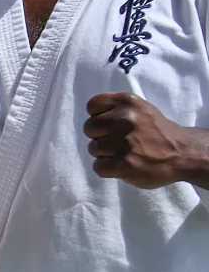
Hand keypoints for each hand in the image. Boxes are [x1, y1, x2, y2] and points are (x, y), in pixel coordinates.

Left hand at [84, 93, 208, 188]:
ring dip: (104, 153)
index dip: (97, 116)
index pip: (92, 106)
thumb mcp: (140, 109)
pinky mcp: (124, 165)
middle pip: (89, 128)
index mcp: (128, 102)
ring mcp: (124, 143)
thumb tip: (92, 116)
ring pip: (92, 148)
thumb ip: (117, 108)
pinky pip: (98, 166)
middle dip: (99, 136)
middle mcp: (125, 119)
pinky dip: (107, 168)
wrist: (182, 153)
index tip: (108, 124)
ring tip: (123, 153)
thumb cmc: (157, 131)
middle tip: (116, 141)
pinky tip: (122, 165)